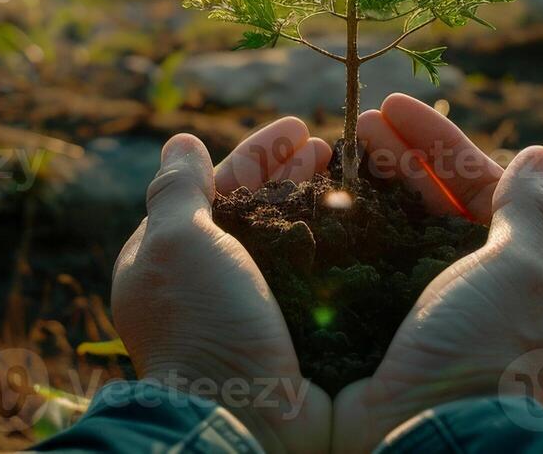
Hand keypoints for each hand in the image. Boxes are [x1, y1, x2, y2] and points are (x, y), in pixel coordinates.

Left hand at [111, 117, 332, 451]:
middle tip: (334, 147)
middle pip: (259, 210)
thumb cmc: (201, 323)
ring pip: (293, 241)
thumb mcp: (177, 243)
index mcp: (175, 256)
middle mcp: (214, 282)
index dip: (260, 152)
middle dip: (295, 173)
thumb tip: (180, 141)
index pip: (218, 186)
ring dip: (321, 204)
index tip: (302, 127)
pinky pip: (318, 277)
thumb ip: (177, 189)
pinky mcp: (294, 334)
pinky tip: (368, 227)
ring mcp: (256, 309)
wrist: (242, 415)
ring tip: (356, 177)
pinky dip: (339, 246)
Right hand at [335, 95, 542, 452]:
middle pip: (432, 203)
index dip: (439, 142)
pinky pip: (362, 266)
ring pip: (394, 229)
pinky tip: (318, 206)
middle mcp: (468, 290)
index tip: (392, 107)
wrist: (429, 442)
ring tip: (334, 151)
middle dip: (397, 156)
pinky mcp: (378, 332)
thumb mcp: (517, 273)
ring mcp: (420, 312)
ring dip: (369, 186)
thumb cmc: (485, 353)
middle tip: (354, 122)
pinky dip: (344, 231)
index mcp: (512, 272)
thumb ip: (529, 212)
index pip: (480, 186)